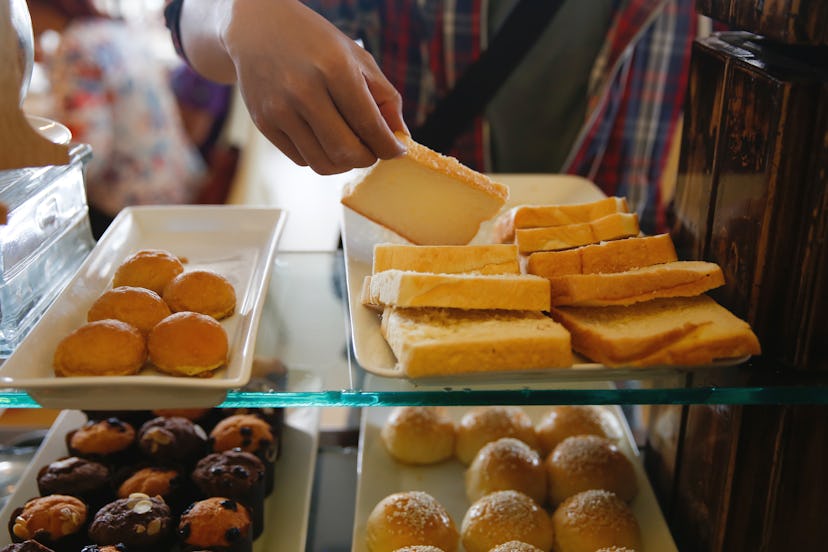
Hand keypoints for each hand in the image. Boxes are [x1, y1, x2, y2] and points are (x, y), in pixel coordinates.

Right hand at [220, 0, 406, 173]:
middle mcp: (303, 91)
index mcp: (334, 69)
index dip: (389, 146)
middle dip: (368, 158)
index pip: (369, 125)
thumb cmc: (315, 43)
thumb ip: (384, 97)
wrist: (258, 28)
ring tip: (350, 145)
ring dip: (345, 163)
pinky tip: (324, 137)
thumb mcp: (357, 57)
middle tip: (373, 150)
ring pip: (323, 163)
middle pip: (346, 151)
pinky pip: (302, 159)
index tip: (397, 150)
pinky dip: (321, 156)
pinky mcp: (264, 123)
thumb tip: (401, 138)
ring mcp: (279, 109)